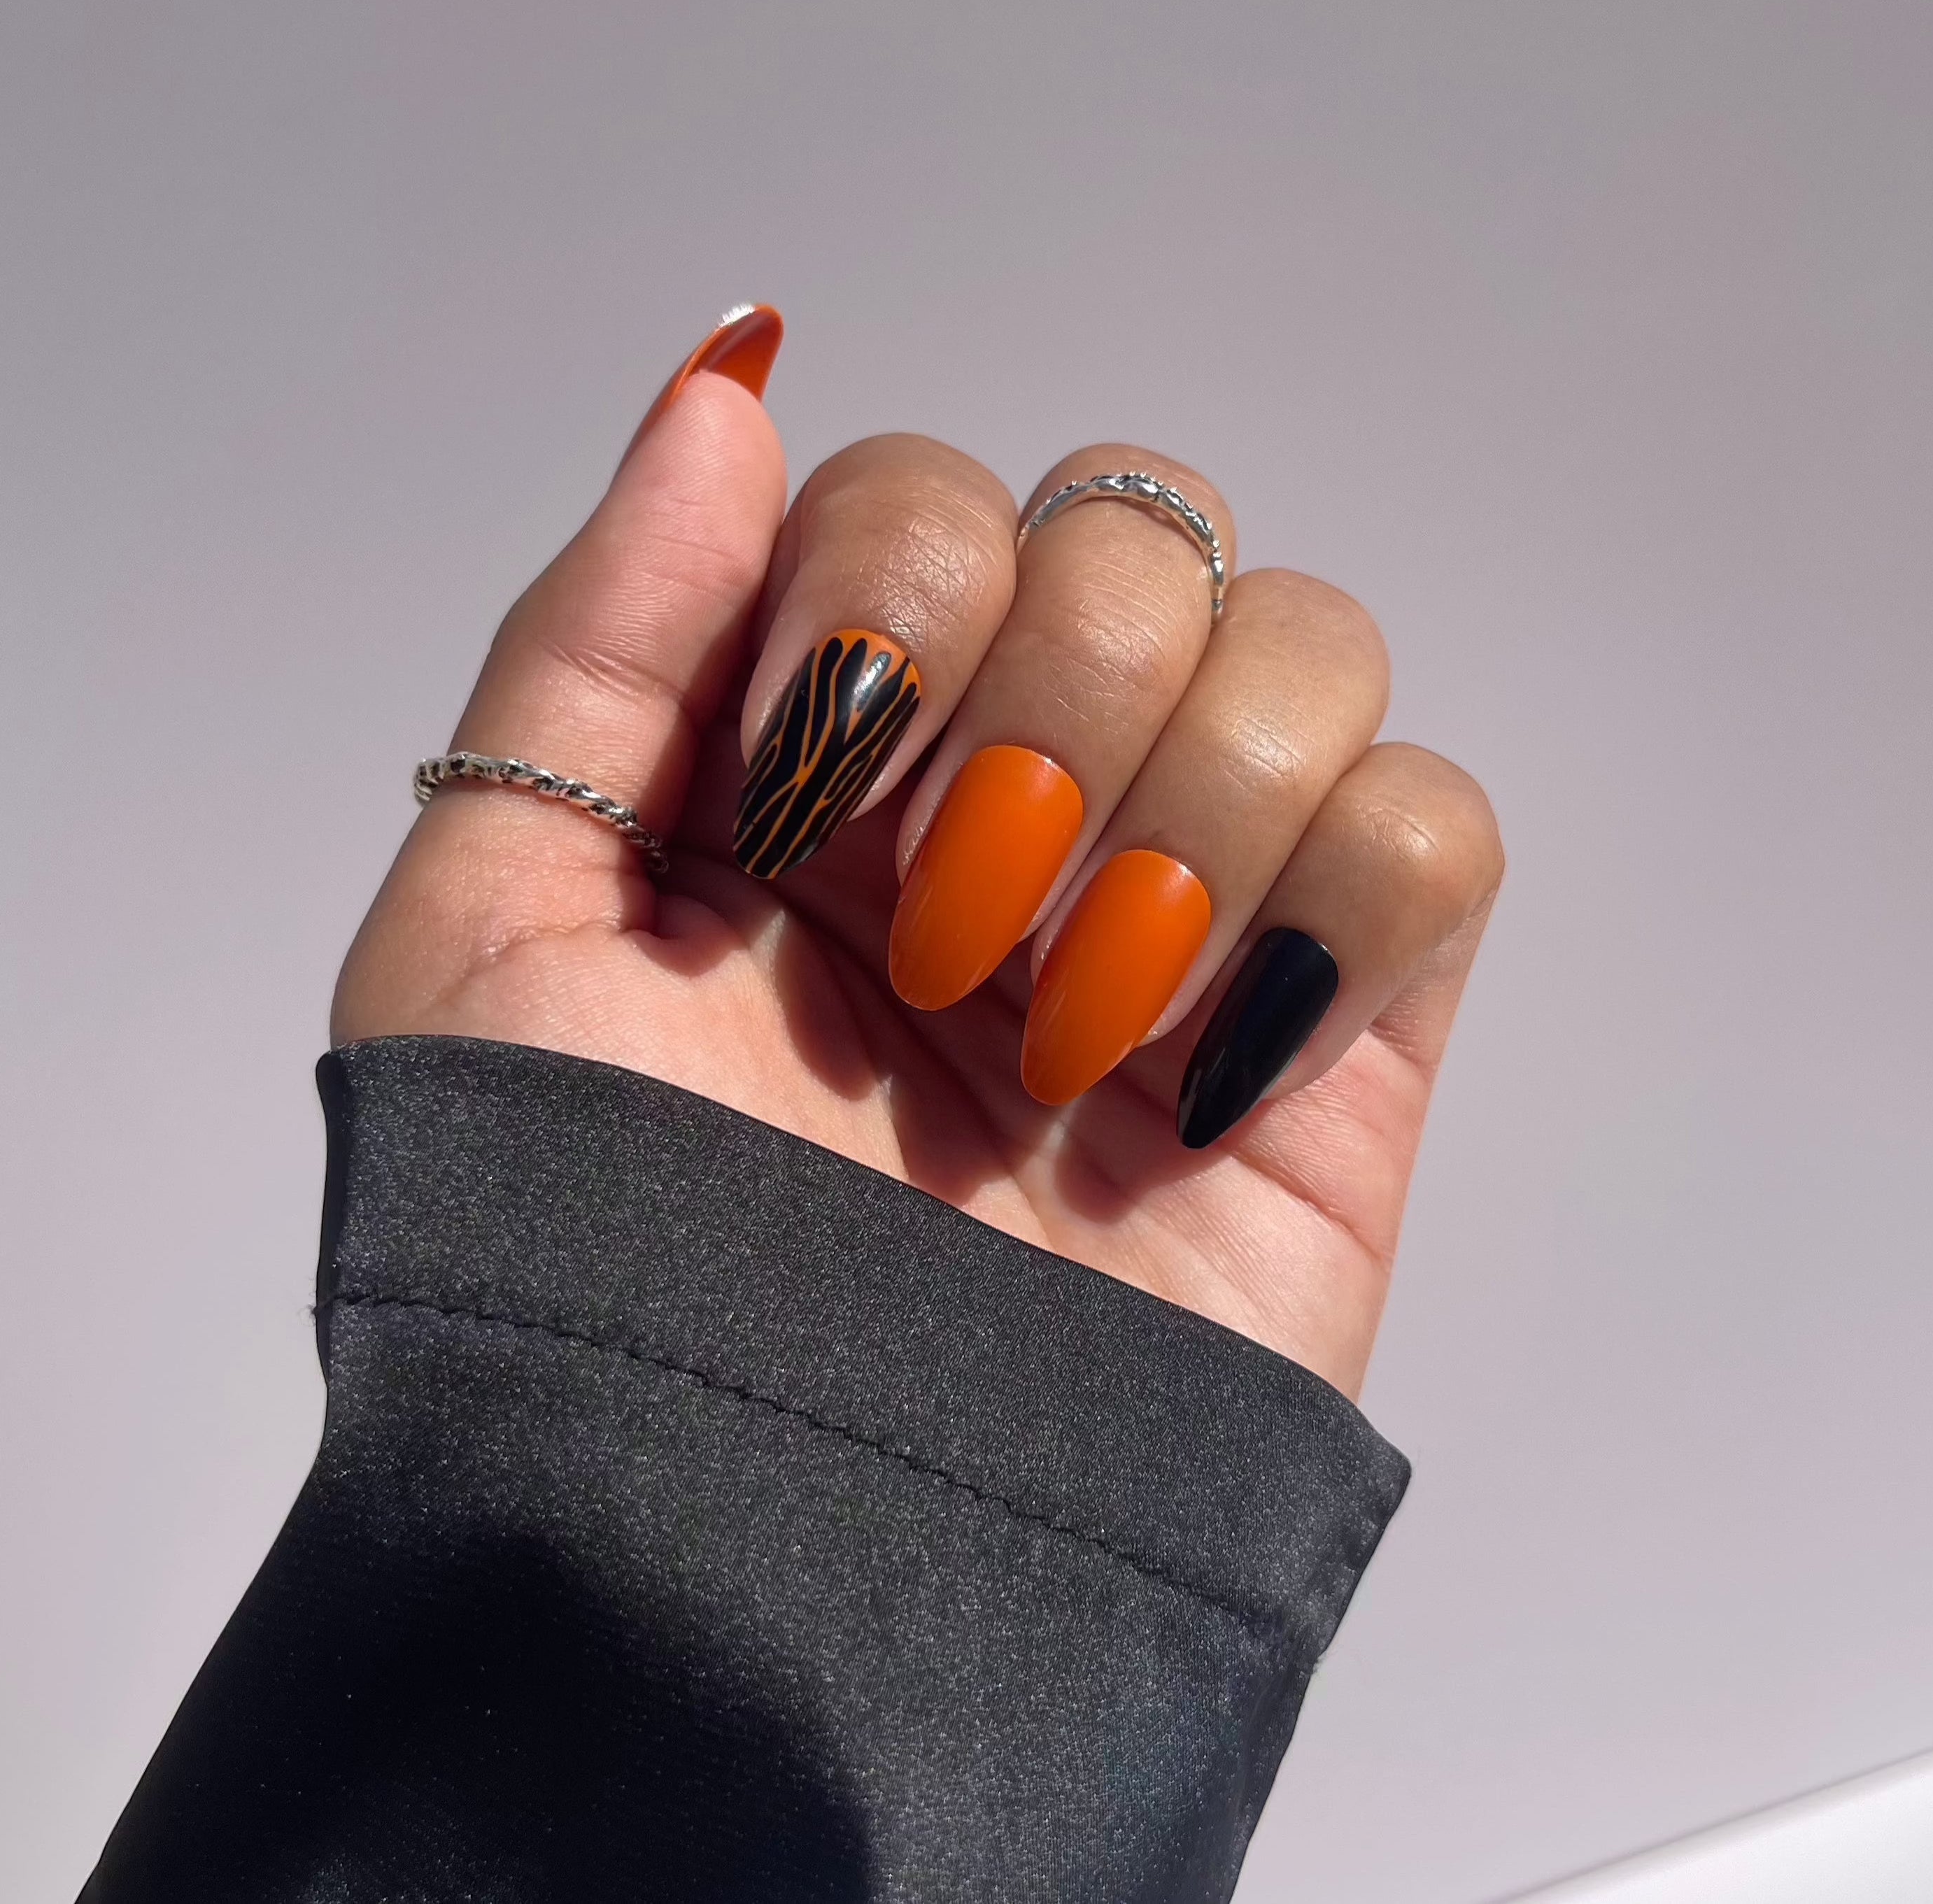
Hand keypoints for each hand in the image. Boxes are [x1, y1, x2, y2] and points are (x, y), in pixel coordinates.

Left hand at [334, 309, 1502, 1395]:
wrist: (778, 1553)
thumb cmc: (598, 1253)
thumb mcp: (494, 925)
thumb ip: (596, 634)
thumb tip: (727, 377)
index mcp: (827, 753)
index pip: (927, 494)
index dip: (887, 604)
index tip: (808, 812)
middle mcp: (1015, 793)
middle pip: (1131, 527)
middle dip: (1038, 710)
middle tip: (938, 938)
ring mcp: (1190, 896)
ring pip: (1301, 638)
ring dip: (1183, 811)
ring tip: (1068, 1028)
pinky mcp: (1338, 1026)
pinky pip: (1437, 821)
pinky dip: (1342, 902)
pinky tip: (1202, 1060)